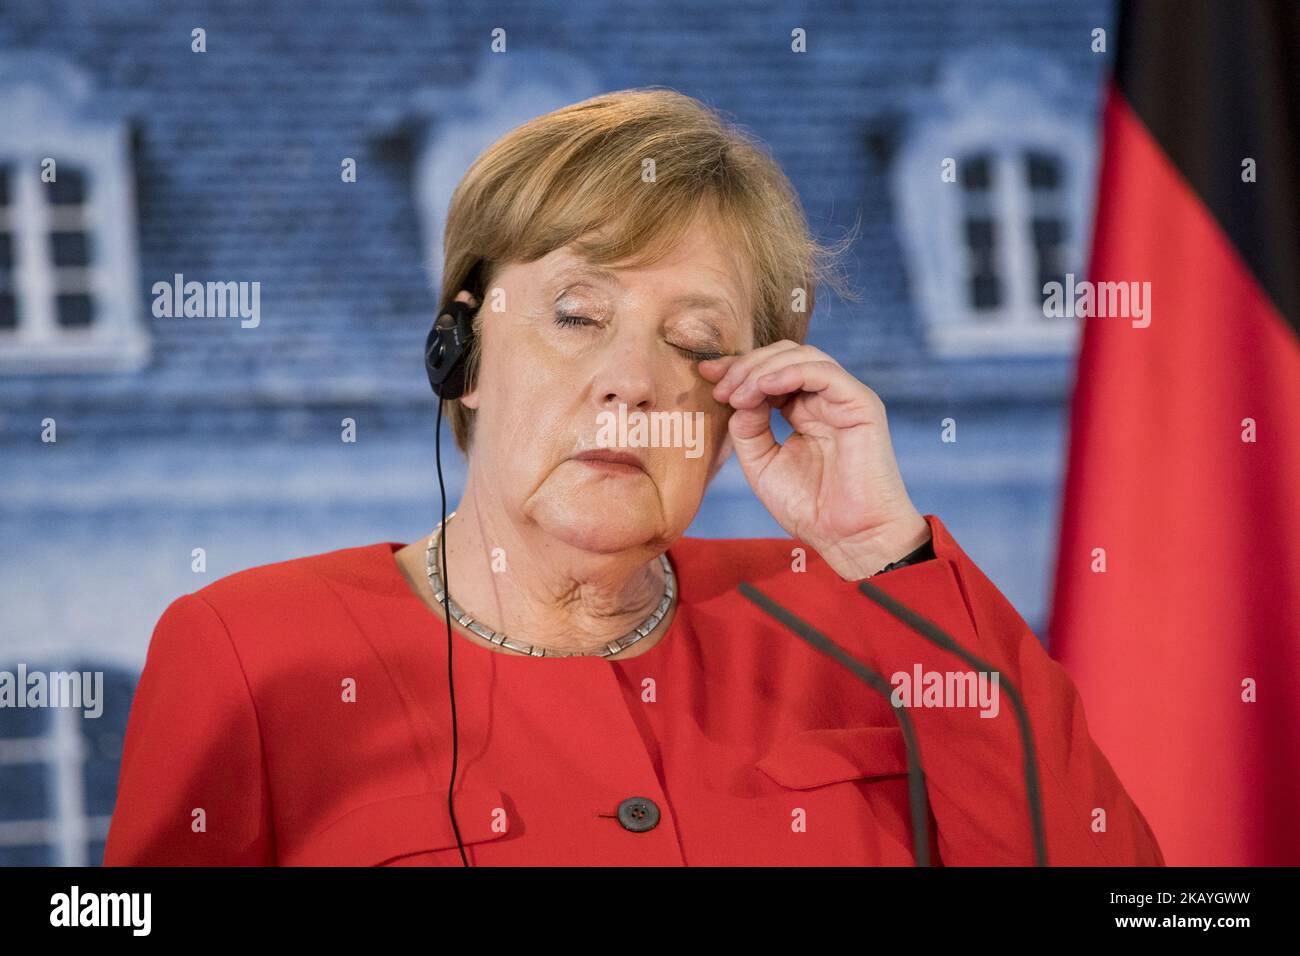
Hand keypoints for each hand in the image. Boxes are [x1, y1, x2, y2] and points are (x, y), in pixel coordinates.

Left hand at [699, 341, 930, 580]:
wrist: (850, 538)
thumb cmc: (811, 508)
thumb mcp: (763, 465)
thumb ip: (748, 430)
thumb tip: (738, 398)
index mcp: (803, 411)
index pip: (769, 373)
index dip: (737, 369)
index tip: (706, 375)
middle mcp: (824, 399)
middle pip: (783, 357)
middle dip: (745, 365)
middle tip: (719, 387)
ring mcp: (843, 399)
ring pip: (802, 356)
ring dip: (762, 369)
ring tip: (737, 393)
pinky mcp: (861, 403)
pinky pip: (824, 372)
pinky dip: (790, 372)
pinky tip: (764, 387)